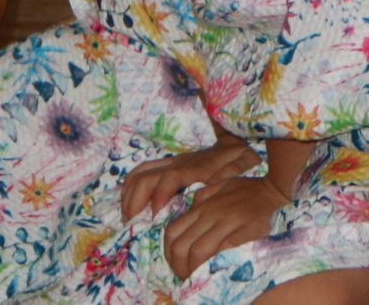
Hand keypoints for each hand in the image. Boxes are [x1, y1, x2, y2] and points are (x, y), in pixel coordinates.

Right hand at [120, 137, 256, 221]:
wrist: (238, 145)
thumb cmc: (240, 162)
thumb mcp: (239, 170)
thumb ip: (225, 178)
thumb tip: (209, 189)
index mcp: (195, 167)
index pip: (169, 179)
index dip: (159, 198)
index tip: (156, 219)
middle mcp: (178, 163)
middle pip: (146, 176)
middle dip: (135, 201)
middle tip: (132, 225)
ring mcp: (170, 163)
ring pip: (139, 173)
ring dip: (129, 195)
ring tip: (128, 218)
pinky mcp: (168, 166)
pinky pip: (142, 171)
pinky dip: (131, 188)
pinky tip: (131, 205)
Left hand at [163, 175, 286, 279]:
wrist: (275, 189)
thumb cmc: (248, 191)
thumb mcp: (219, 186)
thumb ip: (202, 198)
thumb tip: (188, 211)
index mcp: (201, 207)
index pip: (172, 233)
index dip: (170, 255)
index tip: (179, 265)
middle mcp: (209, 214)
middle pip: (181, 247)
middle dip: (180, 268)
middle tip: (189, 278)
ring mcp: (226, 222)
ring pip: (197, 251)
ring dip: (195, 270)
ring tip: (202, 278)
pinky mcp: (244, 230)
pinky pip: (222, 251)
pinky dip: (215, 263)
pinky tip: (218, 270)